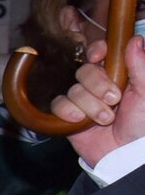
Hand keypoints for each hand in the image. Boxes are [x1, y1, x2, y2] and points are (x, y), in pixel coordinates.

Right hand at [52, 36, 144, 167]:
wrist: (123, 154)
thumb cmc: (140, 124)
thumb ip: (140, 66)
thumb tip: (135, 40)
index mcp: (116, 73)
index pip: (99, 52)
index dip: (96, 51)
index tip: (99, 57)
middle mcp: (97, 84)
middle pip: (84, 70)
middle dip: (97, 85)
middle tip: (114, 100)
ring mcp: (81, 100)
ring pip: (74, 90)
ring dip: (90, 105)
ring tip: (105, 119)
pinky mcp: (68, 116)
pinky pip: (59, 105)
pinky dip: (69, 112)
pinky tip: (81, 121)